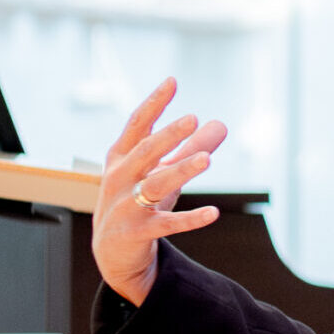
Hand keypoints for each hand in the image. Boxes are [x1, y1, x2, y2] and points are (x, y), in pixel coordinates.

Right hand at [91, 79, 226, 305]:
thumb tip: (221, 124)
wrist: (112, 253)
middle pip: (144, 152)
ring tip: (207, 160)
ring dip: (181, 171)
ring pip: (155, 186)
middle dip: (167, 135)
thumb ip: (190, 149)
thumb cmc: (139, 203)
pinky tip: (214, 213)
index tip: (173, 81)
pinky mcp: (137, 233)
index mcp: (122, 159)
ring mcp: (125, 207)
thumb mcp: (163, 173)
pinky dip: (190, 219)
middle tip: (192, 118)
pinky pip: (166, 224)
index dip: (154, 104)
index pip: (137, 125)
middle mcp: (119, 179)